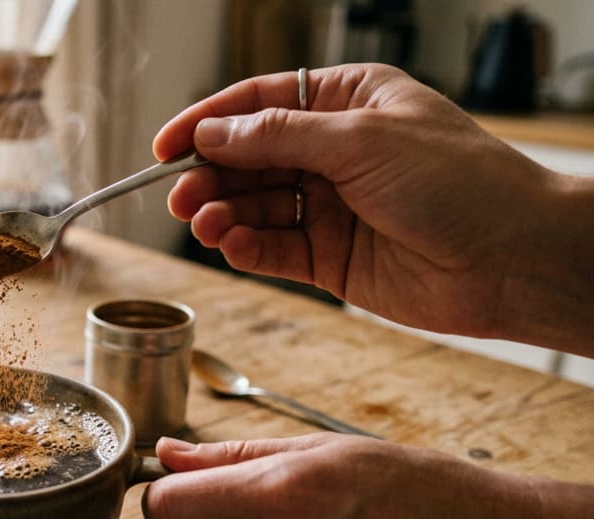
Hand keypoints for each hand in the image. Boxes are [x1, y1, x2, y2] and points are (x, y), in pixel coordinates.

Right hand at [153, 63, 593, 354]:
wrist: (512, 259)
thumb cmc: (461, 183)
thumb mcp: (361, 140)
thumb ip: (279, 137)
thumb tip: (213, 131)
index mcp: (346, 102)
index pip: (258, 104)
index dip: (206, 121)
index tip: (165, 146)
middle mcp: (334, 152)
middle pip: (247, 158)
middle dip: (210, 175)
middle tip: (181, 196)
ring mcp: (330, 206)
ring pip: (254, 206)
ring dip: (222, 214)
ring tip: (204, 224)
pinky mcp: (329, 257)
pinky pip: (272, 248)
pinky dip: (245, 247)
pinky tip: (230, 244)